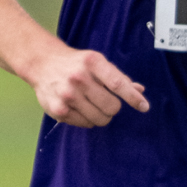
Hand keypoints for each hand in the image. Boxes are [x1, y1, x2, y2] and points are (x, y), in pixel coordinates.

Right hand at [29, 42, 148, 127]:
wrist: (42, 63)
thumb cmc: (77, 64)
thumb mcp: (98, 62)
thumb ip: (118, 77)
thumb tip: (140, 90)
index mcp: (92, 62)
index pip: (118, 84)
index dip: (133, 98)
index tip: (144, 107)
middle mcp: (78, 78)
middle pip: (112, 107)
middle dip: (113, 108)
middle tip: (106, 101)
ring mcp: (67, 95)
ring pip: (100, 119)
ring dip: (102, 115)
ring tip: (92, 104)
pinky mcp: (58, 110)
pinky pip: (85, 124)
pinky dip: (87, 119)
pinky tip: (79, 107)